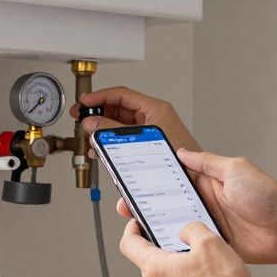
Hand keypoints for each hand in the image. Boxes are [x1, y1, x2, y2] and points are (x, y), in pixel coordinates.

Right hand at [69, 86, 201, 152]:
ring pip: (119, 126)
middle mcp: (153, 118)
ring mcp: (150, 132)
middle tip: (82, 118)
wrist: (194, 182)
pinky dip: (110, 143)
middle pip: (119, 109)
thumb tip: (93, 123)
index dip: (100, 96)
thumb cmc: (179, 160)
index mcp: (155, 109)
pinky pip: (124, 139)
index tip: (85, 102)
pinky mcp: (148, 146)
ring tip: (89, 136)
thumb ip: (112, 129)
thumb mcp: (138, 139)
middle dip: (98, 114)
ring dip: (102, 130)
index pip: (122, 95)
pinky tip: (100, 149)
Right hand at [119, 148, 276, 264]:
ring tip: (136, 226)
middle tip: (125, 205)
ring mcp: (206, 225)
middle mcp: (203, 202)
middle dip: (144, 203)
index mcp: (206, 182)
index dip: (151, 178)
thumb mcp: (236, 169)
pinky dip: (173, 246)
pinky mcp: (211, 245)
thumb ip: (207, 162)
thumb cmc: (268, 196)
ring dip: (155, 226)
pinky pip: (187, 245)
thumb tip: (182, 152)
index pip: (172, 177)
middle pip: (166, 203)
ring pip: (172, 225)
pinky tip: (158, 247)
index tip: (131, 177)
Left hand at [120, 219, 261, 276]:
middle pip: (150, 264)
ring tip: (204, 273)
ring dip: (178, 275)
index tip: (137, 225)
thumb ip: (192, 229)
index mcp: (156, 269)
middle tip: (188, 249)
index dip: (132, 230)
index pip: (129, 245)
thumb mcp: (211, 242)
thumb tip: (186, 231)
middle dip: (166, 254)